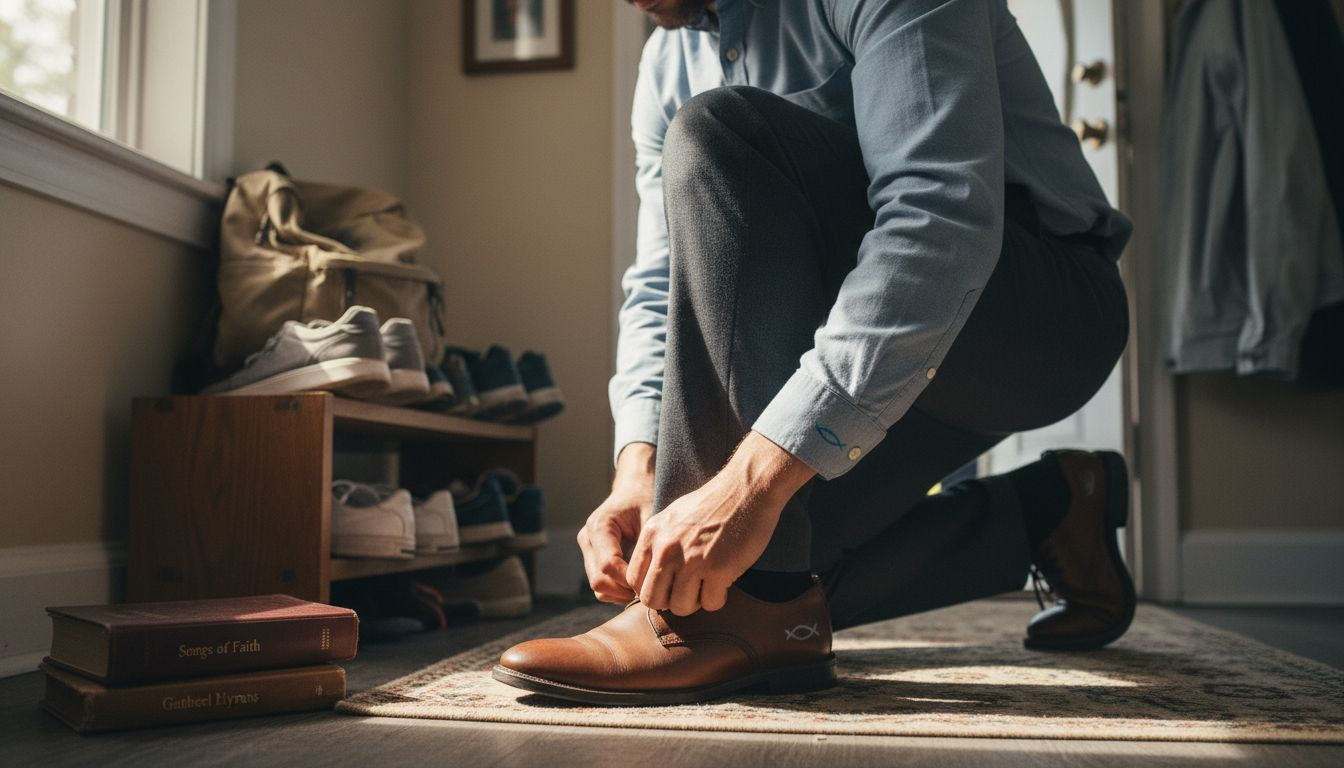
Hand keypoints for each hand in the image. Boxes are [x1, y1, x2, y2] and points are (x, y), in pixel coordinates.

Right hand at [577, 442, 655, 602]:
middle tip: (650, 588)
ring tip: (644, 585)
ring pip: (597, 587)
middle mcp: (587, 538)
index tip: (651, 582)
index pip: (608, 565)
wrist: (633, 490)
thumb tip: (650, 581)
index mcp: (599, 526)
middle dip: (625, 590)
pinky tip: (636, 582)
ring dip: (621, 593)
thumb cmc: (645, 501)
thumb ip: (647, 548)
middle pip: (598, 580)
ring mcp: (586, 549)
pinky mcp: (590, 558)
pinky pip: (600, 586)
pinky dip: (617, 591)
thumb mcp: (651, 519)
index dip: (629, 580)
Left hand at [625, 431, 814, 615]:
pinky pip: (710, 604)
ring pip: (680, 607)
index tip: (670, 585)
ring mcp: (691, 560)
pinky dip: (718, 598)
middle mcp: (666, 549)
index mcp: (652, 534)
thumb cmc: (714, 504)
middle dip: (671, 601)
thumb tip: (652, 576)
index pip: (634, 580)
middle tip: (689, 591)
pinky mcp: (718, 569)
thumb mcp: (673, 517)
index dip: (653, 589)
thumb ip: (658, 543)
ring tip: (707, 585)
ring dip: (696, 602)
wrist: (747, 489)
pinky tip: (724, 580)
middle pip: (652, 600)